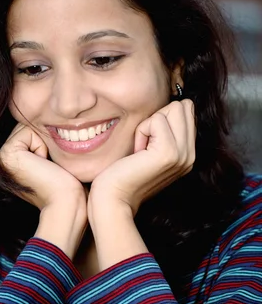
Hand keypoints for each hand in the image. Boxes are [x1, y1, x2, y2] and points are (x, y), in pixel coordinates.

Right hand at [0, 124, 87, 257]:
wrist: (66, 202)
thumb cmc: (66, 185)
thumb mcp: (52, 159)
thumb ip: (44, 142)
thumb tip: (49, 121)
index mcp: (11, 161)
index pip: (31, 130)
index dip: (47, 141)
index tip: (50, 166)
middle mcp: (2, 159)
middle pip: (28, 125)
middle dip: (44, 139)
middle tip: (49, 166)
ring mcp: (1, 157)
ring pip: (28, 126)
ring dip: (44, 142)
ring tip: (46, 166)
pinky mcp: (7, 155)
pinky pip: (29, 130)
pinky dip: (42, 145)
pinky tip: (43, 164)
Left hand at [89, 100, 195, 218]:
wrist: (113, 199)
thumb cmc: (123, 172)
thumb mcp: (150, 149)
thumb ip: (164, 131)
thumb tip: (170, 104)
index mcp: (188, 153)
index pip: (187, 110)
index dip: (162, 118)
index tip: (148, 142)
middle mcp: (190, 155)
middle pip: (183, 106)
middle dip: (158, 118)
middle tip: (143, 144)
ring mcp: (183, 154)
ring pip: (174, 108)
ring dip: (149, 124)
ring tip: (140, 149)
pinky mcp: (168, 153)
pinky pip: (157, 119)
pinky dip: (142, 131)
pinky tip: (137, 152)